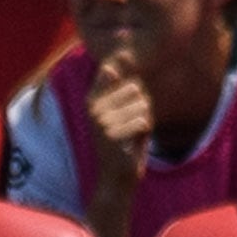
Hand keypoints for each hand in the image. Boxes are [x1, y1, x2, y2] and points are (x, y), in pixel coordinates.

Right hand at [87, 48, 153, 170]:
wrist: (116, 178)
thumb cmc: (124, 140)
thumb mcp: (120, 110)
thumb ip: (121, 85)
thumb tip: (116, 59)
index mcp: (92, 98)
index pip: (115, 72)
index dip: (128, 75)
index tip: (124, 74)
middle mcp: (92, 107)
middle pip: (136, 88)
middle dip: (142, 107)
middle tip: (130, 125)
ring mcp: (100, 121)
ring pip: (143, 105)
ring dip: (144, 121)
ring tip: (131, 135)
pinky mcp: (111, 135)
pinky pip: (143, 121)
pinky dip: (144, 133)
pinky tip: (132, 143)